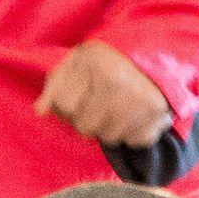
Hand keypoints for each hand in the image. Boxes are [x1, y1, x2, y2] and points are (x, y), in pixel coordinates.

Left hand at [36, 44, 172, 147]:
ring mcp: (140, 100)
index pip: (64, 106)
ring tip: (117, 108)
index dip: (67, 104)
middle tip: (100, 103)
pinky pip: (133, 141)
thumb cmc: (108, 62)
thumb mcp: (77, 62)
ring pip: (108, 138)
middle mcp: (118, 82)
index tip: (79, 94)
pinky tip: (134, 115)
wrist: (155, 55)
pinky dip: (132, 133)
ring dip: (109, 128)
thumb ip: (55, 85)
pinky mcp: (158, 115)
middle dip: (88, 119)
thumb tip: (40, 111)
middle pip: (84, 127)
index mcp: (94, 63)